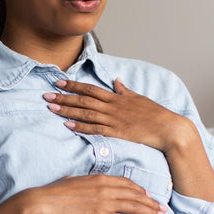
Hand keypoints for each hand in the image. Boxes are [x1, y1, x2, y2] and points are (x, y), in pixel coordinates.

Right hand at [22, 175, 166, 213]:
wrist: (41, 203)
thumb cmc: (51, 194)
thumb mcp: (67, 181)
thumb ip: (75, 180)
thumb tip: (72, 177)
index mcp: (98, 178)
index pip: (125, 182)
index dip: (139, 189)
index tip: (148, 195)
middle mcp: (105, 187)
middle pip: (134, 194)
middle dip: (151, 201)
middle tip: (163, 208)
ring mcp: (104, 201)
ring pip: (134, 206)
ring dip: (150, 212)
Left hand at [43, 78, 196, 153]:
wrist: (168, 128)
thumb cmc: (155, 114)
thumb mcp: (139, 98)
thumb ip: (124, 90)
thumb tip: (116, 80)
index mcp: (117, 97)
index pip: (90, 89)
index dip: (73, 85)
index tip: (59, 82)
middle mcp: (113, 107)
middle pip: (83, 100)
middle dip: (64, 97)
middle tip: (46, 95)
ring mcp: (114, 120)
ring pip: (86, 113)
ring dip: (67, 111)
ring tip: (51, 108)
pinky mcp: (117, 133)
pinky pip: (95, 129)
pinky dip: (80, 127)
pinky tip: (67, 125)